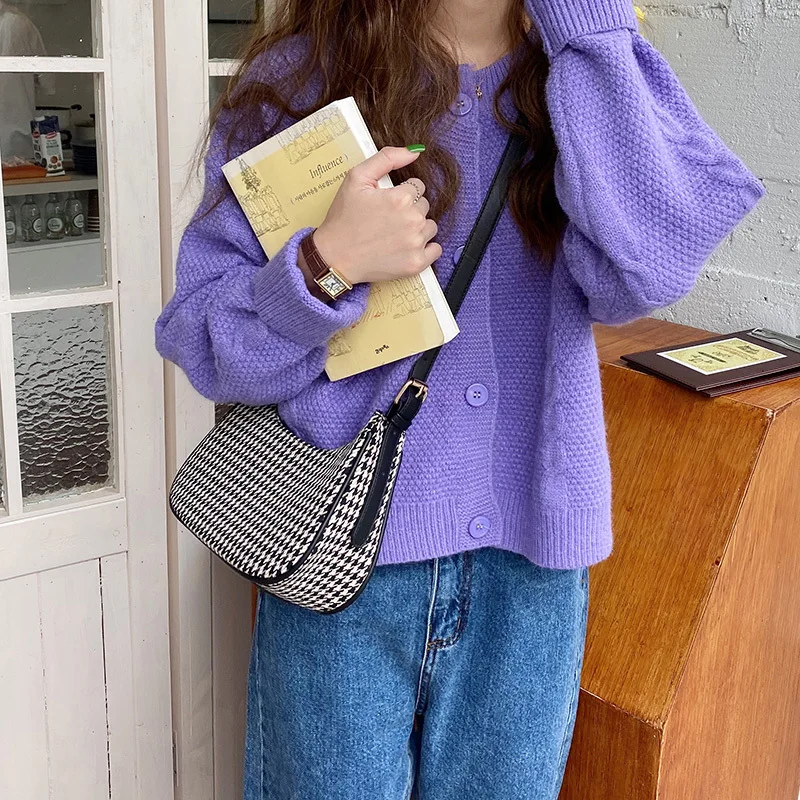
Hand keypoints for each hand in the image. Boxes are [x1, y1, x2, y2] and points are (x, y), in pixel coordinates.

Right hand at [311, 146, 441, 284]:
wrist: (334, 256)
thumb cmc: (343, 218)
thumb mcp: (356, 178)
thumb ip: (386, 159)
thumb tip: (415, 151)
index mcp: (400, 199)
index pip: (417, 187)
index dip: (401, 193)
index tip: (387, 203)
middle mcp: (412, 221)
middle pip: (424, 206)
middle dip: (409, 209)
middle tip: (387, 219)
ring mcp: (415, 244)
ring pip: (430, 227)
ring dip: (417, 228)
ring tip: (395, 234)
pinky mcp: (416, 264)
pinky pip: (435, 250)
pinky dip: (426, 248)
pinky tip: (408, 247)